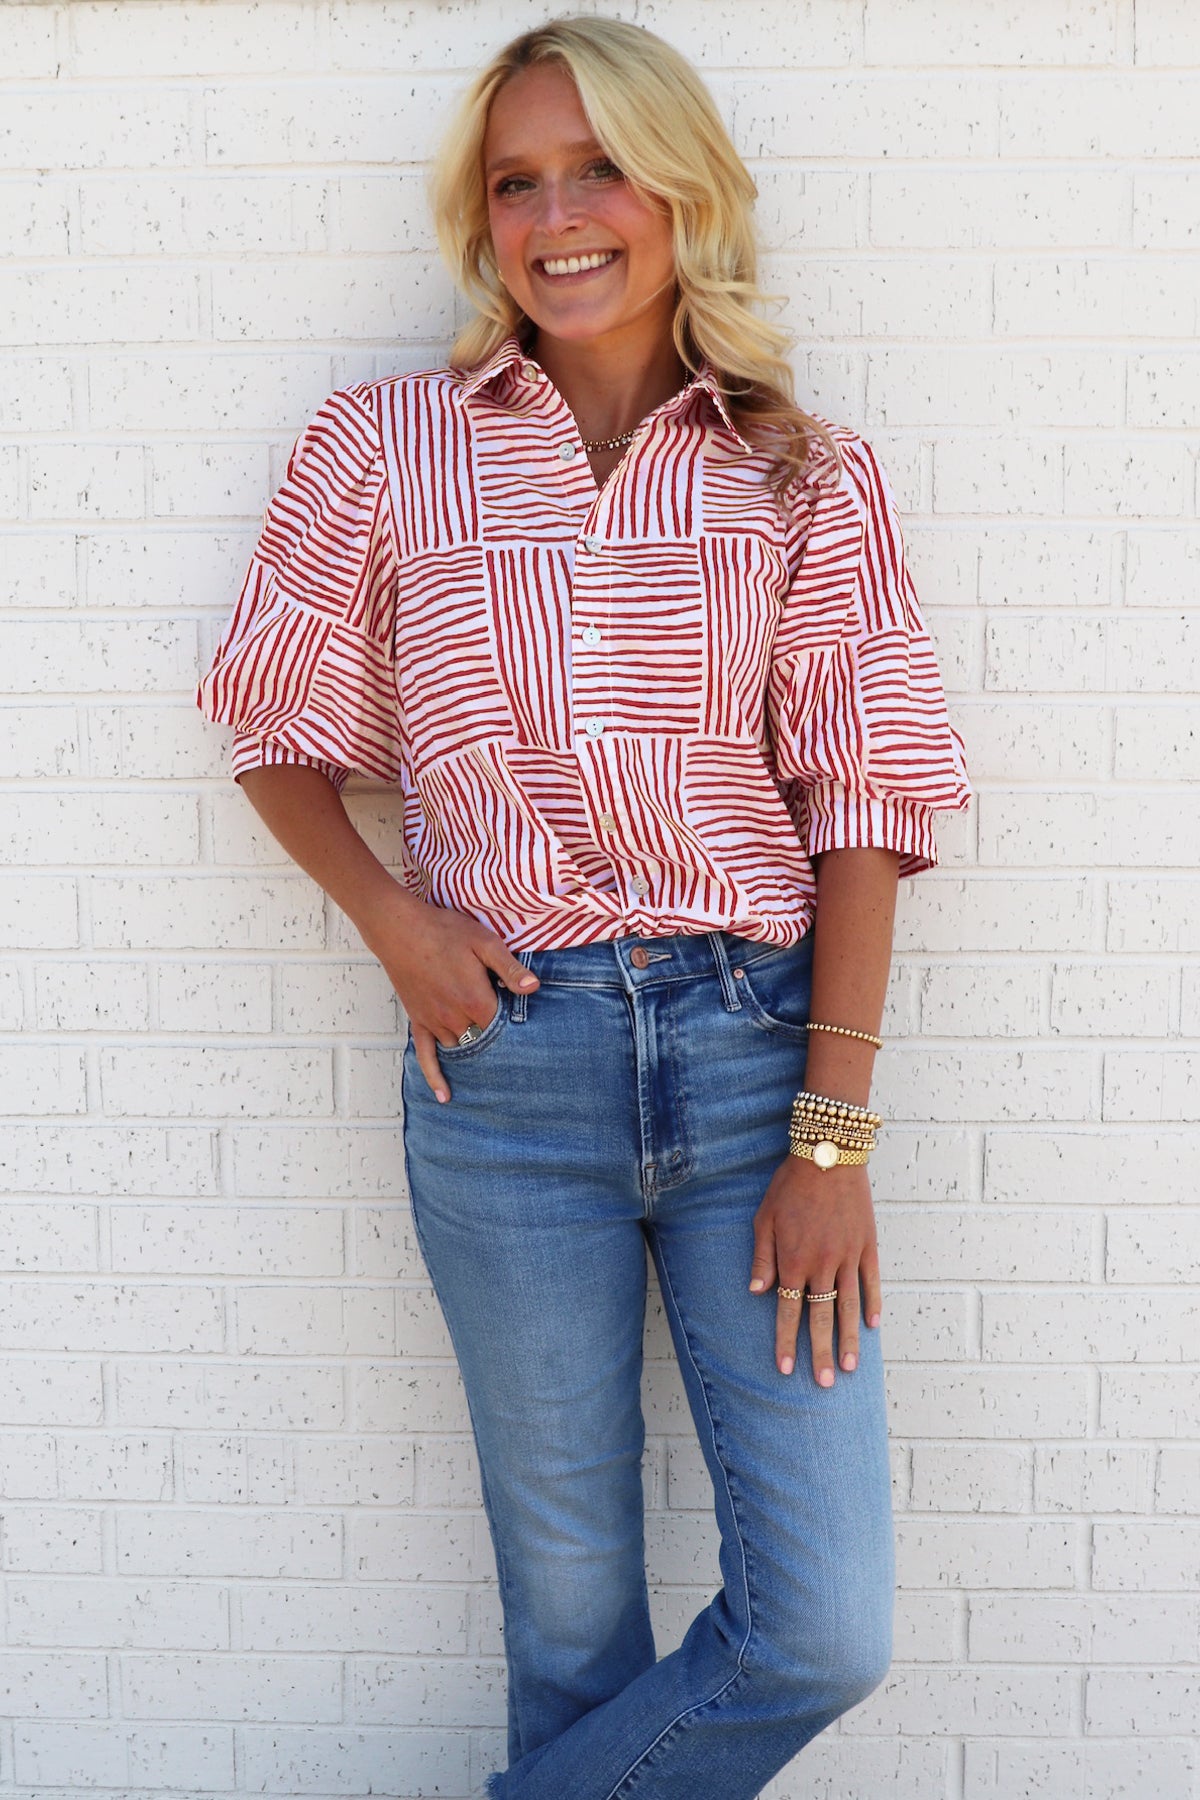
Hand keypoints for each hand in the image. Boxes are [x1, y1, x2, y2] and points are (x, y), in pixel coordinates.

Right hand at [358, 892, 537, 1101]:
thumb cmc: (444, 931)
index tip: (533, 1034)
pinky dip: (435, 1076)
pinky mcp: (418, 1020)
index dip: (518, 1029)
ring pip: (461, 1048)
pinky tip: (445, 1096)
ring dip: (476, 1052)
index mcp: (476, 1000)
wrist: (399, 927)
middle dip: (500, 1044)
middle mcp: (455, 1017)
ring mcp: (434, 1022)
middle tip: (520, 1058)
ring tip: (496, 1066)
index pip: (505, 1028)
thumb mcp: (484, 942)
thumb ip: (510, 968)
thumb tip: (534, 988)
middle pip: (485, 1041)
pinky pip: (425, 1055)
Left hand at [749, 1155, 881, 1386]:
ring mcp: (848, 1256)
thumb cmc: (790, 1185)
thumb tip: (758, 1291)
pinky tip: (873, 1326)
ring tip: (850, 1368)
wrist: (829, 1154)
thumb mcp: (765, 1218)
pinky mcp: (867, 1245)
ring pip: (849, 1306)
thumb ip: (763, 1258)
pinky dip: (872, 1304)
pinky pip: (871, 1281)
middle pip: (822, 1318)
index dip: (786, 1341)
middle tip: (824, 1383)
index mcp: (794, 1260)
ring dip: (849, 1339)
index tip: (785, 1369)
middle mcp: (822, 1264)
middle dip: (821, 1352)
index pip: (788, 1311)